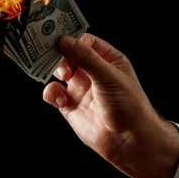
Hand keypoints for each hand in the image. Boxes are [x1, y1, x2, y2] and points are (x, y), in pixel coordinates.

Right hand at [43, 33, 178, 177]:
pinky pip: (53, 93)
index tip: (58, 37)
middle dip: (59, 54)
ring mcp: (81, 88)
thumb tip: (64, 41)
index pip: (85, 41)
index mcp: (108, 59)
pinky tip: (61, 99)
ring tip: (61, 75)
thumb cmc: (129, 105)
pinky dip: (52, 93)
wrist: (128, 140)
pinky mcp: (70, 105)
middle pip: (69, 54)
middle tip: (49, 52)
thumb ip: (86, 57)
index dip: (72, 38)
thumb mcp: (108, 76)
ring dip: (54, 71)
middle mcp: (93, 72)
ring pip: (59, 71)